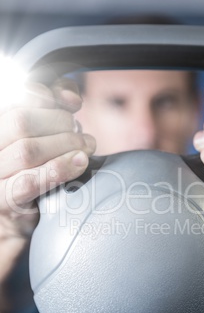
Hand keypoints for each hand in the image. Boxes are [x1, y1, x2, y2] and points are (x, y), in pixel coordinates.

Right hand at [0, 78, 95, 288]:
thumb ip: (51, 110)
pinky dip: (58, 170)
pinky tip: (79, 164)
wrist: (14, 218)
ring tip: (87, 148)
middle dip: (60, 123)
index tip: (74, 102)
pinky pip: (29, 182)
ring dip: (65, 146)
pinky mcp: (3, 200)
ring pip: (27, 150)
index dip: (49, 94)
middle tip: (83, 135)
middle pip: (21, 122)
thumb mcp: (40, 137)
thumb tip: (70, 96)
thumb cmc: (31, 170)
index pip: (17, 99)